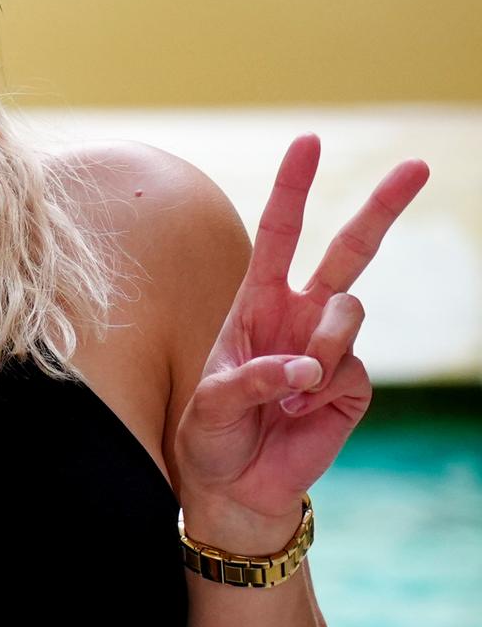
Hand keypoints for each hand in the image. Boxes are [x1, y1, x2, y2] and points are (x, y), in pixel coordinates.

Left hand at [172, 135, 428, 550]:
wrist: (234, 486)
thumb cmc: (211, 435)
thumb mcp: (209, 404)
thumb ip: (248, 380)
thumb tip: (303, 368)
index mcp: (257, 303)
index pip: (280, 235)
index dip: (294, 188)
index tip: (309, 141)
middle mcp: (299, 315)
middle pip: (348, 251)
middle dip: (382, 208)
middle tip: (417, 165)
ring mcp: (330, 348)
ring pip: (347, 312)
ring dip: (320, 345)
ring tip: (288, 390)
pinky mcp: (352, 384)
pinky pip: (349, 367)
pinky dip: (321, 388)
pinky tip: (298, 413)